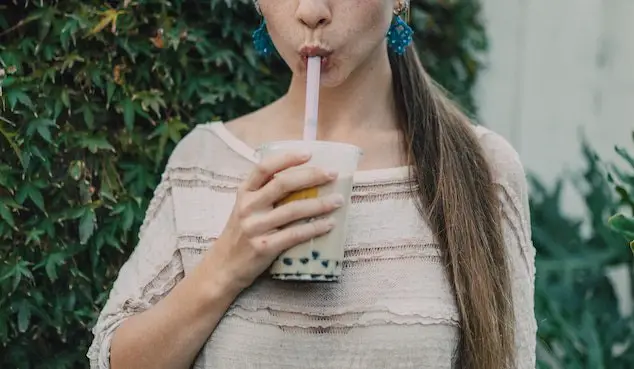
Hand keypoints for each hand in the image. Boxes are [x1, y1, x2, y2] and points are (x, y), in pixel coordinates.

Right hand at [206, 151, 342, 291]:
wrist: (223, 268)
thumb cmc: (240, 235)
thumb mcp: (245, 209)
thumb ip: (264, 195)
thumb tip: (302, 181)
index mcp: (244, 193)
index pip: (264, 168)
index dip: (287, 158)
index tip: (308, 154)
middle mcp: (248, 207)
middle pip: (283, 184)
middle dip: (311, 176)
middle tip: (332, 174)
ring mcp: (255, 227)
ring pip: (293, 210)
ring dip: (320, 204)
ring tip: (338, 200)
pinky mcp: (264, 247)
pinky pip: (295, 234)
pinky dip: (315, 228)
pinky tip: (329, 224)